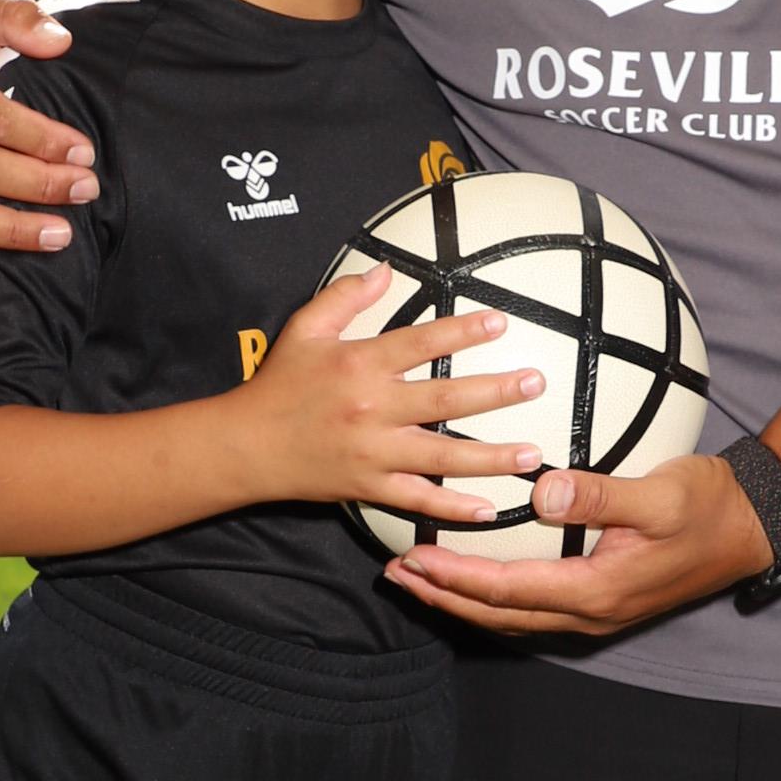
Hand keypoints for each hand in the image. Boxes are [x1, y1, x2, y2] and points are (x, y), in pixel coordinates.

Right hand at [236, 270, 548, 527]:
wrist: (245, 446)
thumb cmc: (278, 383)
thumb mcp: (305, 329)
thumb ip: (346, 297)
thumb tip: (386, 270)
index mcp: (359, 365)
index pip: (419, 343)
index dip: (461, 332)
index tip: (500, 323)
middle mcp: (371, 410)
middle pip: (444, 401)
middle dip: (495, 393)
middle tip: (535, 383)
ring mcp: (372, 454)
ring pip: (442, 458)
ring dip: (490, 457)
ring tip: (532, 454)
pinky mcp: (369, 488)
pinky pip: (417, 502)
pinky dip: (452, 509)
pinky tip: (490, 509)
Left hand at [386, 450, 773, 636]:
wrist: (750, 530)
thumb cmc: (708, 506)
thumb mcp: (659, 493)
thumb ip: (599, 494)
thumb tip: (544, 491)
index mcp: (596, 592)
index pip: (507, 590)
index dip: (455, 577)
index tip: (413, 557)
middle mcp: (588, 614)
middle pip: (497, 614)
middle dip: (443, 595)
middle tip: (394, 574)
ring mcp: (594, 614)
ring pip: (511, 616)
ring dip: (461, 599)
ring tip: (418, 579)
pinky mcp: (599, 601)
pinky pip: (530, 606)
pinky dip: (492, 594)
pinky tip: (473, 574)